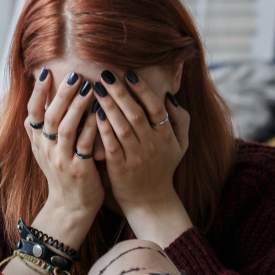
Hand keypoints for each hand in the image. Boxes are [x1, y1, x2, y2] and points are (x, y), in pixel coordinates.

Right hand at [24, 68, 103, 248]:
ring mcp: (61, 160)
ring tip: (89, 88)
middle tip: (74, 75)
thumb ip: (44, 127)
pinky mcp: (78, 169)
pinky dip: (91, 128)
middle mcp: (46, 149)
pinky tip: (99, 114)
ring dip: (77, 107)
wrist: (71, 206)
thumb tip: (43, 96)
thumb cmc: (63, 173)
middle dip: (61, 94)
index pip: (32, 112)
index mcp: (38, 142)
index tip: (45, 72)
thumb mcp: (46, 150)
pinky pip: (84, 145)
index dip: (37, 93)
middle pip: (50, 116)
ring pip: (66, 129)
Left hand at [92, 69, 192, 247]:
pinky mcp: (120, 168)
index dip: (143, 90)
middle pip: (136, 113)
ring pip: (122, 127)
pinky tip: (94, 114)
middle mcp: (152, 145)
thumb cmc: (162, 168)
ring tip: (97, 88)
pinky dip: (103, 129)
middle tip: (106, 74)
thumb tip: (169, 97)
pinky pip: (111, 144)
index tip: (129, 74)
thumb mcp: (180, 145)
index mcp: (166, 136)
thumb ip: (180, 120)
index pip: (155, 108)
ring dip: (109, 106)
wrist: (151, 201)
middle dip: (121, 92)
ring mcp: (136, 156)